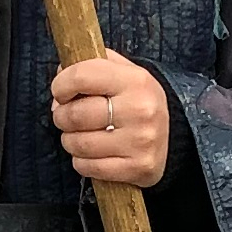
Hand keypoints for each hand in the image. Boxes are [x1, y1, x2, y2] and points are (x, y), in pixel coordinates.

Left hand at [52, 52, 168, 188]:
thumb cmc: (136, 101)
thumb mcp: (123, 72)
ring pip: (78, 143)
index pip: (82, 76)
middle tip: (65, 117)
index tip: (61, 92)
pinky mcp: (138, 167)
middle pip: (76, 114)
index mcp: (135, 80)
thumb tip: (60, 79)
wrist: (171, 135)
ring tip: (79, 135)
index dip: (61, 85)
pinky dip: (81, 162)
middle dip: (61, 116)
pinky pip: (88, 167)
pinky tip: (91, 155)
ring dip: (70, 140)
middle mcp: (140, 109)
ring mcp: (140, 141)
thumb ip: (91, 64)